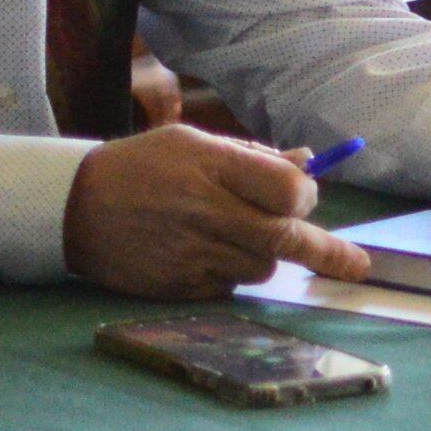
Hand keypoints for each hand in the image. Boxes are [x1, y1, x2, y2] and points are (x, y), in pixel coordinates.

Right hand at [64, 124, 366, 297]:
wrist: (72, 207)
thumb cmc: (143, 167)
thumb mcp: (194, 143)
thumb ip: (254, 157)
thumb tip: (310, 164)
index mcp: (214, 167)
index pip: (291, 191)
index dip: (304, 196)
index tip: (302, 197)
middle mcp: (208, 212)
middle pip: (287, 238)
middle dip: (329, 252)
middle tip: (359, 267)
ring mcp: (194, 254)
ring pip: (263, 266)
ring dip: (265, 254)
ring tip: (231, 233)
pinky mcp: (180, 287)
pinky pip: (230, 286)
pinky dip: (232, 272)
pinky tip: (204, 253)